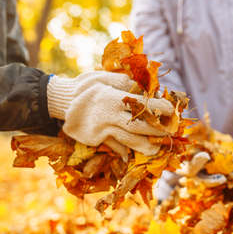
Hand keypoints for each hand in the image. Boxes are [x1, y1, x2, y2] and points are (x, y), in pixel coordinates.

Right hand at [47, 71, 173, 156]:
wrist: (61, 101)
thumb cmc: (85, 86)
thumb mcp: (104, 78)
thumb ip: (124, 83)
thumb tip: (144, 90)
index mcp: (113, 98)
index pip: (141, 104)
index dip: (158, 107)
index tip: (171, 110)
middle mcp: (110, 116)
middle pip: (138, 126)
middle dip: (156, 130)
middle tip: (170, 132)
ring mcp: (103, 129)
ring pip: (128, 140)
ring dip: (144, 145)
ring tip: (156, 149)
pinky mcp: (96, 139)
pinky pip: (114, 146)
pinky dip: (124, 150)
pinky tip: (132, 155)